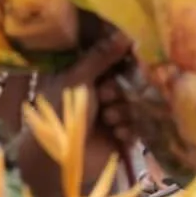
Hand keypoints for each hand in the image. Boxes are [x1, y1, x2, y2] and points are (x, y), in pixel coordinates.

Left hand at [17, 31, 133, 196]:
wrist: (55, 163)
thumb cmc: (60, 115)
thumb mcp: (77, 81)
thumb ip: (101, 56)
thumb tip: (125, 32)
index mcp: (90, 76)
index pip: (118, 60)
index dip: (125, 60)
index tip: (131, 58)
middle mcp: (104, 93)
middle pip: (132, 81)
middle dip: (122, 90)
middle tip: (106, 98)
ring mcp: (115, 114)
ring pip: (137, 103)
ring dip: (123, 111)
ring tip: (107, 121)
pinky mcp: (124, 136)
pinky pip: (140, 126)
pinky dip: (129, 129)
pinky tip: (116, 134)